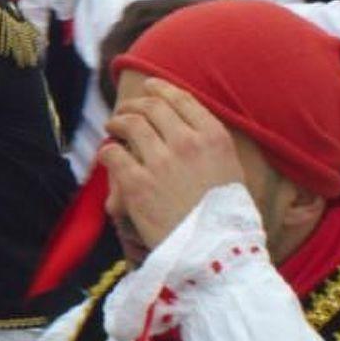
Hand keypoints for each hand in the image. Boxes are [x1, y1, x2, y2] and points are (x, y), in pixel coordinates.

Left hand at [98, 79, 243, 250]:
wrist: (214, 253)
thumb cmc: (225, 217)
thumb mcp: (231, 171)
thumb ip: (211, 146)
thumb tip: (188, 128)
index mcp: (214, 138)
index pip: (181, 99)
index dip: (160, 89)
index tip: (149, 87)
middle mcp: (187, 143)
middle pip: (152, 107)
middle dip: (134, 104)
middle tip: (125, 110)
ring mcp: (161, 162)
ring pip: (129, 124)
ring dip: (117, 121)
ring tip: (112, 126)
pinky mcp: (137, 184)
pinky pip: (112, 154)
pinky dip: (108, 151)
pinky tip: (108, 154)